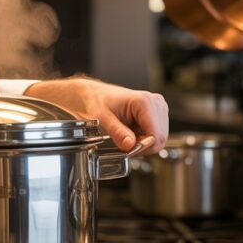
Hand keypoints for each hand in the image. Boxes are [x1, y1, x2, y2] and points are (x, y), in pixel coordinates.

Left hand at [25, 77, 168, 156]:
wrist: (83, 93)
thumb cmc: (88, 101)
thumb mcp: (97, 118)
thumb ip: (115, 131)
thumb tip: (130, 145)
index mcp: (145, 101)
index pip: (156, 136)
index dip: (141, 148)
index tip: (123, 149)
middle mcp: (155, 104)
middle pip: (158, 139)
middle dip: (140, 146)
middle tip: (119, 143)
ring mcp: (156, 109)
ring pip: (156, 140)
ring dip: (139, 144)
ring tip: (120, 136)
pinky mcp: (152, 115)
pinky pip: (151, 137)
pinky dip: (139, 140)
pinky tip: (126, 134)